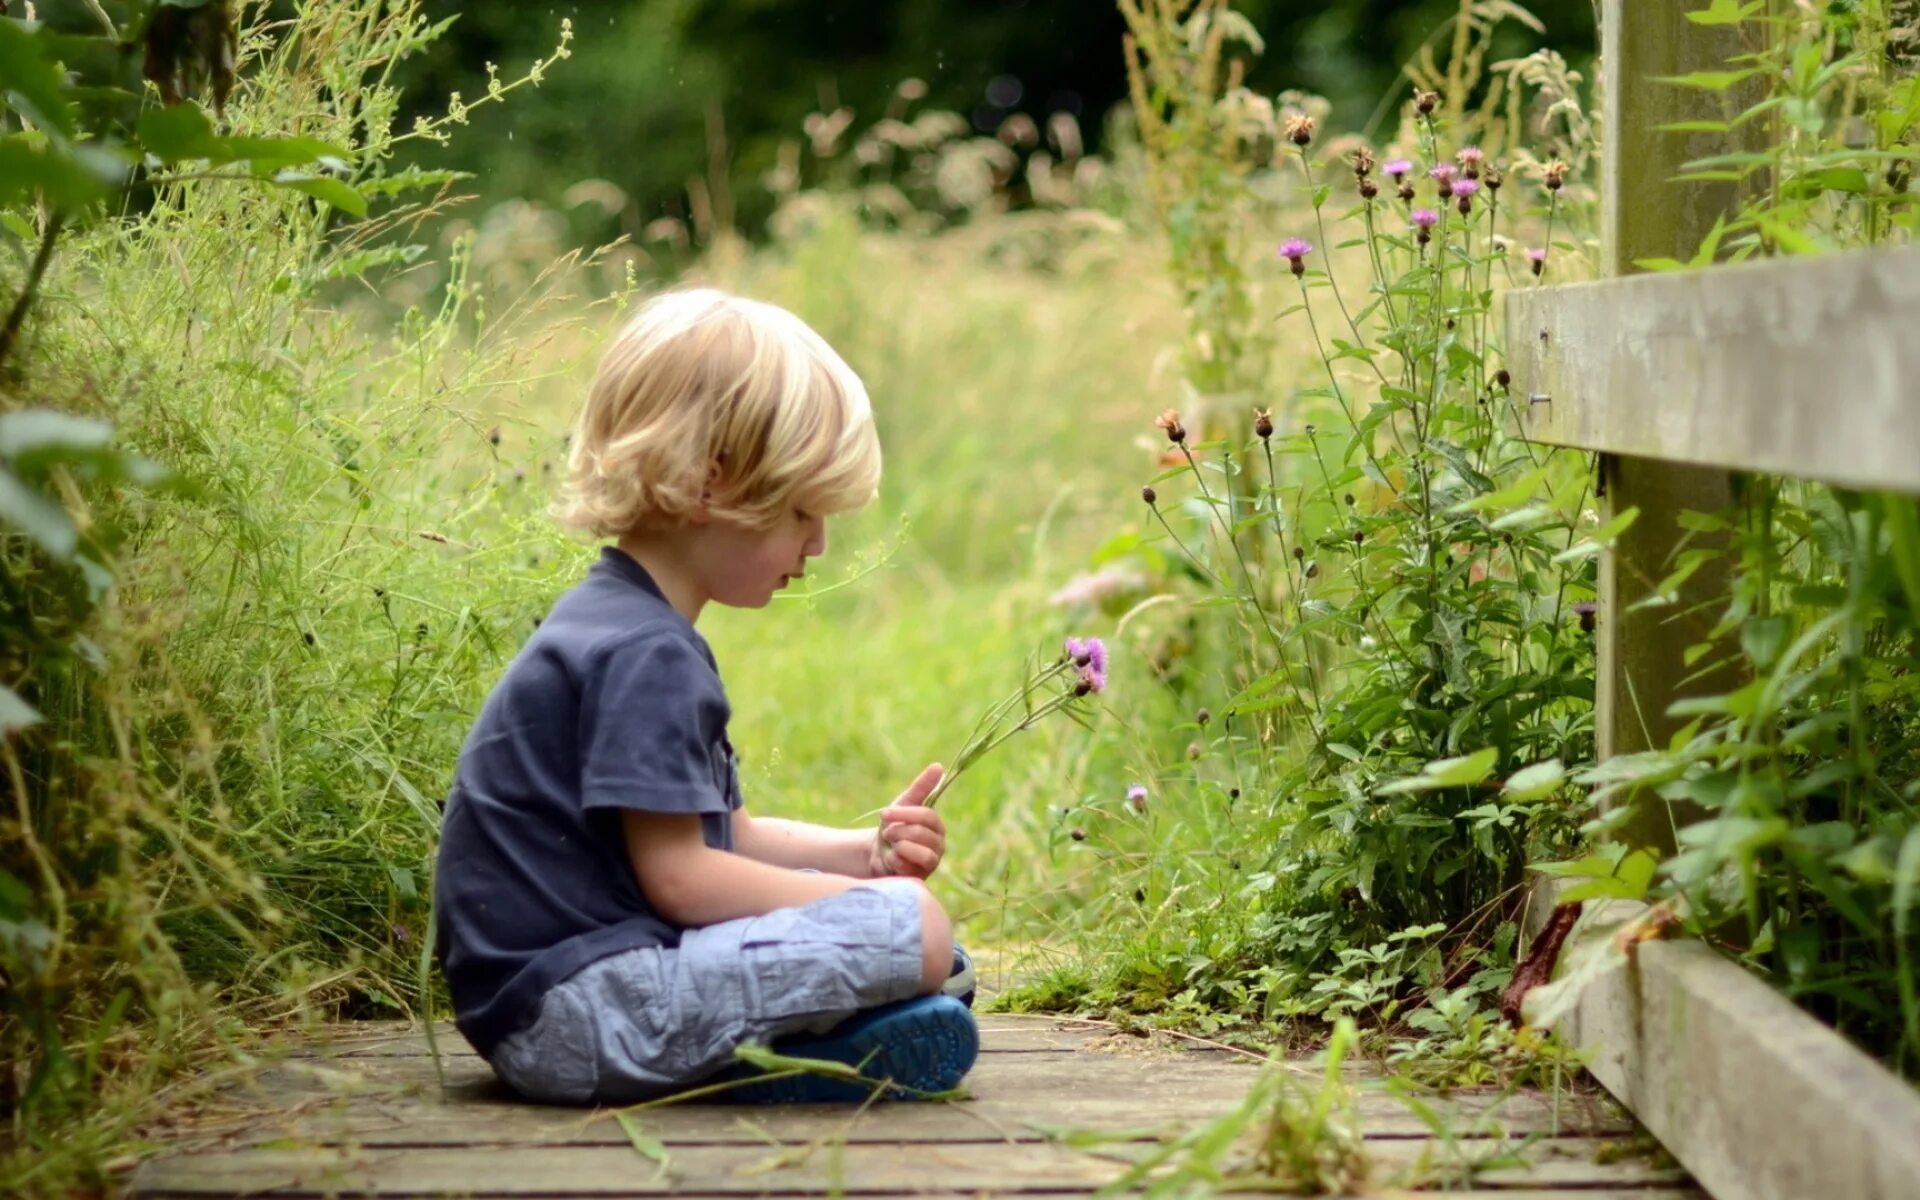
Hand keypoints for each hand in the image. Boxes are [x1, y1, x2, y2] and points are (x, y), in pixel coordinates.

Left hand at [869, 763, 945, 878]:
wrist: (876, 853)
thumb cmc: (893, 826)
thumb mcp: (903, 804)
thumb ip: (921, 787)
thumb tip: (939, 766)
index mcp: (936, 825)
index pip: (927, 816)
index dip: (905, 814)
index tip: (884, 813)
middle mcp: (939, 844)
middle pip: (922, 833)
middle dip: (898, 831)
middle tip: (887, 833)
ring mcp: (931, 863)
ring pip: (923, 853)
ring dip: (900, 845)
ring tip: (891, 844)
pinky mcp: (921, 878)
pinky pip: (912, 869)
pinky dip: (897, 860)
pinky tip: (890, 858)